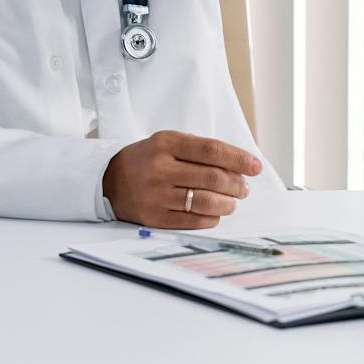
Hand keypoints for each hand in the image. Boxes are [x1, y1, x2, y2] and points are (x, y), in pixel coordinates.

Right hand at [102, 130, 263, 228]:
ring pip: (205, 201)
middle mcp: (160, 168)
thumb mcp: (167, 142)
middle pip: (212, 177)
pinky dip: (211, 218)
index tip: (255, 166)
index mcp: (166, 143)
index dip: (238, 159)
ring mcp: (156, 194)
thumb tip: (238, 166)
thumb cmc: (146, 159)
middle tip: (244, 187)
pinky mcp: (154, 218)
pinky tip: (216, 213)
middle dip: (236, 184)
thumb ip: (198, 150)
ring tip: (233, 202)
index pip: (211, 150)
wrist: (108, 180)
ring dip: (227, 203)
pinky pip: (192, 220)